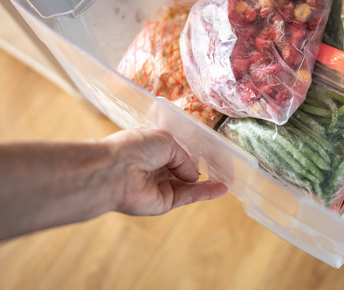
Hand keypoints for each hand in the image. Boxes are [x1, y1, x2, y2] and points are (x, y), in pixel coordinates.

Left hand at [105, 128, 227, 215]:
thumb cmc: (135, 148)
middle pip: (180, 171)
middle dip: (197, 170)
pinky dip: (205, 193)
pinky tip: (221, 189)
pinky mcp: (164, 203)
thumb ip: (184, 157)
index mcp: (150, 149)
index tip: (207, 154)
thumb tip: (193, 174)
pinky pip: (188, 196)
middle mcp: (154, 168)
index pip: (173, 153)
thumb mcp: (166, 141)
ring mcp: (159, 187)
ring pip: (187, 185)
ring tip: (227, 179)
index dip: (188, 154)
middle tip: (221, 168)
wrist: (115, 171)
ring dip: (206, 183)